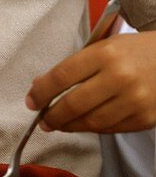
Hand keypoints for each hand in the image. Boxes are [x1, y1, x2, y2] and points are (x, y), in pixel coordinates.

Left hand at [26, 30, 155, 133]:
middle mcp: (120, 77)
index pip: (62, 76)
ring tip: (60, 124)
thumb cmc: (135, 51)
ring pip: (91, 122)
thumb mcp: (104, 47)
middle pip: (73, 104)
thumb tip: (41, 86)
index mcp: (106, 54)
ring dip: (70, 126)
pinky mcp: (144, 119)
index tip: (31, 101)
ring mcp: (134, 101)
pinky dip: (92, 128)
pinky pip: (110, 129)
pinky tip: (84, 123)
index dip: (41, 92)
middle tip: (43, 120)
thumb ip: (75, 66)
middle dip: (52, 116)